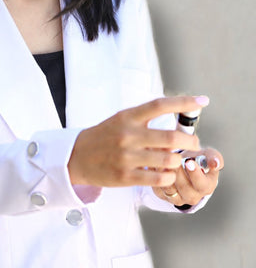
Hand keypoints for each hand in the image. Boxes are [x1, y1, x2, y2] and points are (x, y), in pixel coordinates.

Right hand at [68, 96, 208, 186]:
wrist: (77, 156)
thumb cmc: (105, 136)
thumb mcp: (121, 120)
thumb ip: (145, 118)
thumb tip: (176, 114)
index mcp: (128, 117)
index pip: (160, 105)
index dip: (183, 102)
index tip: (203, 101)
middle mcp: (128, 134)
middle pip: (171, 136)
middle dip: (190, 142)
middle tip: (194, 144)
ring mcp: (126, 156)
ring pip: (169, 159)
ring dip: (179, 161)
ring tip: (177, 161)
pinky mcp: (125, 176)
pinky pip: (158, 178)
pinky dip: (169, 176)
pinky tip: (166, 173)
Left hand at [153, 147, 223, 205]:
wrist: (183, 163)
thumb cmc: (197, 159)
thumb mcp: (208, 155)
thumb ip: (213, 157)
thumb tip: (215, 163)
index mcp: (207, 186)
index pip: (202, 184)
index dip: (195, 174)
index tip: (189, 162)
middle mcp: (193, 196)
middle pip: (184, 187)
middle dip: (178, 171)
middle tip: (173, 158)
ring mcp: (178, 198)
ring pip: (170, 188)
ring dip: (166, 173)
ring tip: (163, 159)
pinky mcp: (164, 195)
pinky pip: (158, 188)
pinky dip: (156, 175)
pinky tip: (156, 164)